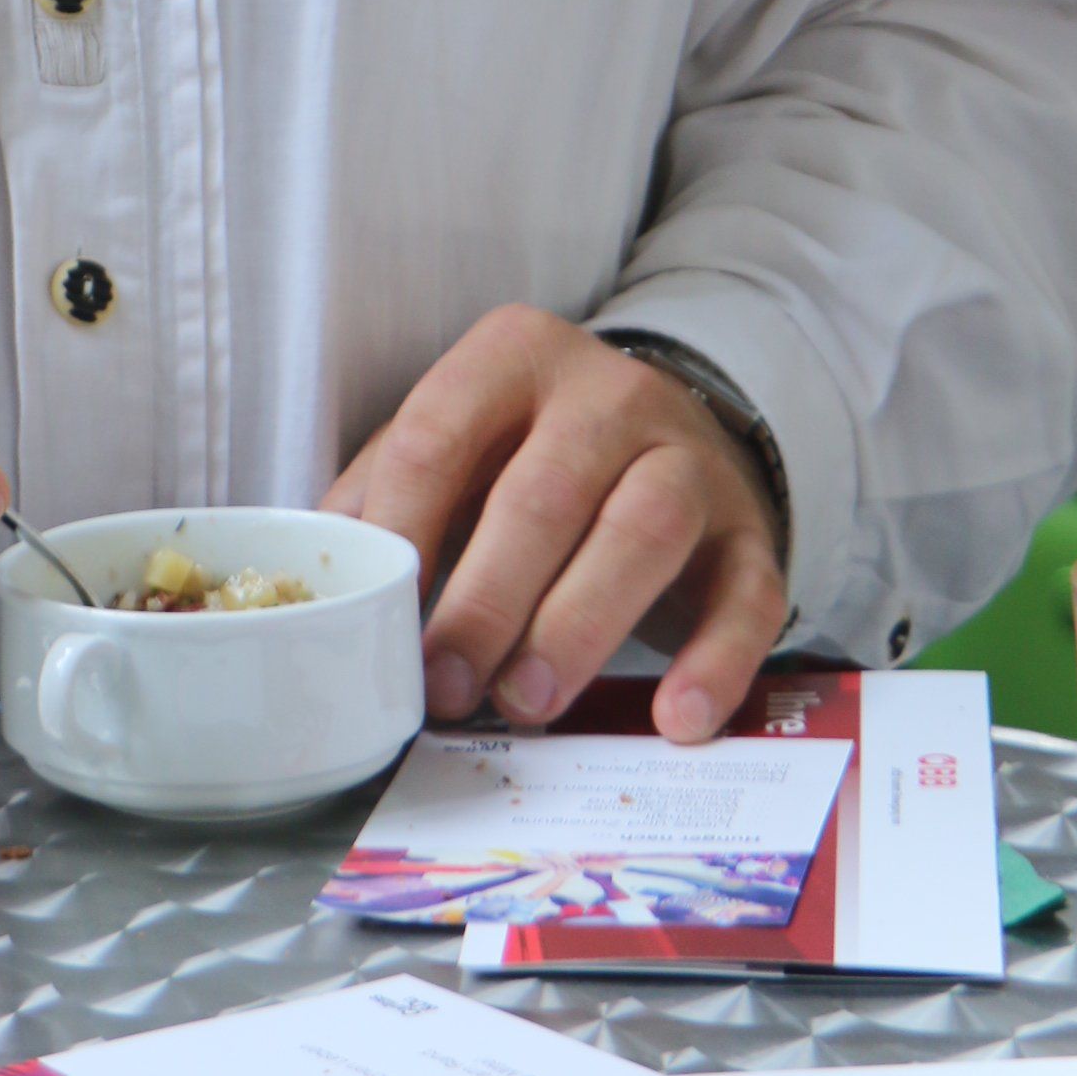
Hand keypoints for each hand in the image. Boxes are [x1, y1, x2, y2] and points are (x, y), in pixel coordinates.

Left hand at [324, 305, 787, 743]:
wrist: (678, 433)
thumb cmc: (535, 454)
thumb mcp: (458, 444)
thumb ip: (390, 494)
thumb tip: (326, 578)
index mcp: (512, 357)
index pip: (439, 435)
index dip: (404, 531)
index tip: (381, 620)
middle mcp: (607, 392)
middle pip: (542, 492)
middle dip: (488, 597)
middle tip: (449, 686)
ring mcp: (688, 456)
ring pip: (644, 529)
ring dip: (580, 625)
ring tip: (528, 701)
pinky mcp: (751, 531)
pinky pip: (746, 594)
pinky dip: (716, 661)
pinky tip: (677, 718)